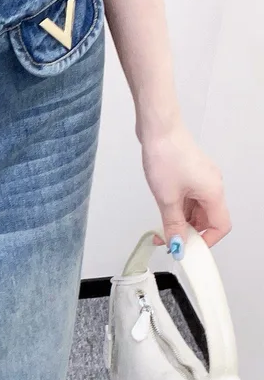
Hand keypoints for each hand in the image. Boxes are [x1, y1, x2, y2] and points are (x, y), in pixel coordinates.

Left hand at [140, 119, 231, 253]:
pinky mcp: (190, 174)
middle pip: (208, 219)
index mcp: (213, 193)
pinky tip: (163, 213)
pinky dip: (178, 210)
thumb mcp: (167, 199)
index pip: (220, 226)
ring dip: (181, 222)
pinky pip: (189, 199)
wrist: (158, 130)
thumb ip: (173, 225)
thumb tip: (177, 245)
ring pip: (196, 210)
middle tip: (169, 242)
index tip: (187, 249)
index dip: (206, 241)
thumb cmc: (166, 156)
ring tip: (161, 229)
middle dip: (190, 233)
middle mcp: (212, 186)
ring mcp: (201, 179)